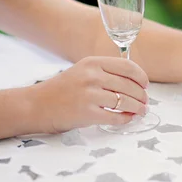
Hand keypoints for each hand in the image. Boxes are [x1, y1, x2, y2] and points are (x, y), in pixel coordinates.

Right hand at [29, 57, 149, 133]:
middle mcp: (92, 76)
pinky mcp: (86, 113)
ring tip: (141, 111)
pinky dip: (125, 119)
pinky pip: (115, 117)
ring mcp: (89, 95)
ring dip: (137, 108)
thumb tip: (135, 81)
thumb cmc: (61, 89)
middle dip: (142, 95)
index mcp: (93, 63)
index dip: (141, 77)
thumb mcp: (82, 71)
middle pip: (129, 85)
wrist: (35, 105)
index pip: (128, 66)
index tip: (146, 85)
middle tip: (145, 102)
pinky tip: (127, 119)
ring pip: (125, 101)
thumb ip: (105, 72)